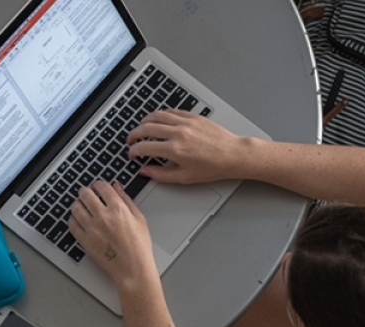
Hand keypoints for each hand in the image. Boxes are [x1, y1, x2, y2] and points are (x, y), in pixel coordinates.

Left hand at [67, 181, 156, 288]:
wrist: (133, 269)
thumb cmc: (139, 247)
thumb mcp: (139, 219)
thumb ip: (127, 200)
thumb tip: (117, 186)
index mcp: (118, 209)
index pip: (102, 187)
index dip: (98, 184)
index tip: (97, 186)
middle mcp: (103, 216)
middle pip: (85, 194)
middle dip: (85, 191)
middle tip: (86, 194)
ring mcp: (92, 229)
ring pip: (76, 208)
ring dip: (77, 204)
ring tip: (81, 206)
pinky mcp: (85, 241)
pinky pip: (72, 225)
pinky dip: (73, 219)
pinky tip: (78, 220)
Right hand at [126, 110, 248, 184]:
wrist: (233, 155)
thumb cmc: (213, 167)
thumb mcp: (185, 177)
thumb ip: (161, 175)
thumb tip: (145, 171)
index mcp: (175, 150)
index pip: (144, 147)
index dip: (133, 151)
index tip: (132, 154)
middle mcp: (178, 133)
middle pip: (147, 127)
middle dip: (134, 134)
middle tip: (131, 140)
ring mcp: (185, 122)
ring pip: (157, 116)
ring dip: (144, 121)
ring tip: (141, 127)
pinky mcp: (193, 116)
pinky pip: (171, 111)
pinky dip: (161, 115)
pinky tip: (158, 120)